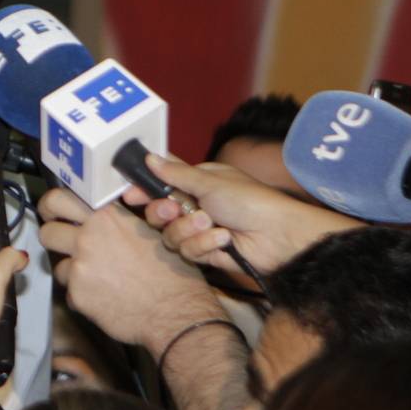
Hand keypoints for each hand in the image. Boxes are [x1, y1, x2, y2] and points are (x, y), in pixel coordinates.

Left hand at [38, 188, 223, 355]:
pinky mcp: (78, 294)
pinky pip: (70, 291)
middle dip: (53, 238)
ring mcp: (80, 266)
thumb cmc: (171, 275)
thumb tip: (97, 216)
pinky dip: (83, 295)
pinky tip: (105, 297)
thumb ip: (117, 220)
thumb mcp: (149, 232)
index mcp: (106, 217)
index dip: (51, 206)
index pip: (59, 199)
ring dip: (72, 271)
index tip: (52, 212)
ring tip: (97, 278)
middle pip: (47, 232)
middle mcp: (88, 237)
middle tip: (61, 243)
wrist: (176, 313)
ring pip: (58, 265)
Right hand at [126, 154, 361, 275]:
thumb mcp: (210, 182)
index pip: (161, 182)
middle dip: (163, 213)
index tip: (131, 194)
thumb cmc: (250, 201)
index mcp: (197, 183)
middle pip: (158, 213)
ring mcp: (199, 231)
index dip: (145, 189)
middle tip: (172, 210)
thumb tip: (150, 156)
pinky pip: (187, 252)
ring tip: (211, 225)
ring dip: (189, 230)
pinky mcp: (206, 253)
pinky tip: (223, 241)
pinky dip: (204, 245)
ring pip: (170, 235)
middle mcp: (195, 206)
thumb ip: (175, 173)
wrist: (279, 237)